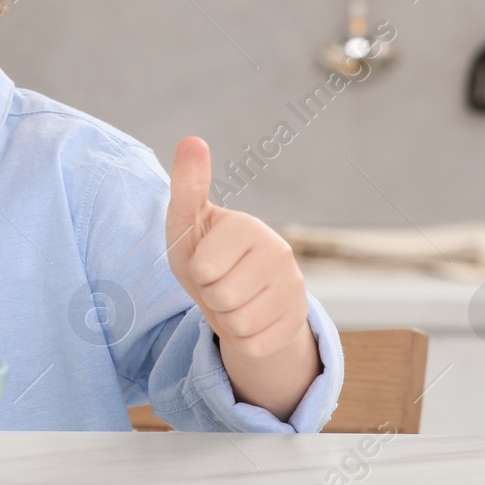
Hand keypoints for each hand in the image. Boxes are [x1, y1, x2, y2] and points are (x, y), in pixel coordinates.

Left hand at [165, 136, 309, 360]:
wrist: (234, 295)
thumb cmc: (203, 252)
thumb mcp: (186, 222)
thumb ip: (187, 185)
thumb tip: (192, 140)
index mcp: (248, 226)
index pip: (204, 270)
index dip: (196, 273)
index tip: (206, 261)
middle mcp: (279, 251)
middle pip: (222, 298)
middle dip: (211, 297)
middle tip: (219, 283)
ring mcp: (294, 286)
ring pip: (238, 325)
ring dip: (226, 319)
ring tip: (232, 299)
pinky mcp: (298, 320)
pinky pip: (254, 345)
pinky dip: (243, 339)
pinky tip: (250, 317)